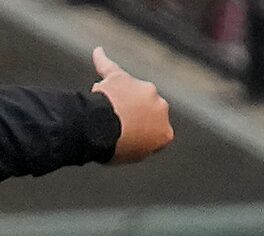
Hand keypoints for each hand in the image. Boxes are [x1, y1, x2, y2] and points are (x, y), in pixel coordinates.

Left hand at [94, 48, 173, 162]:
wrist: (103, 130)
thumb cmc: (116, 148)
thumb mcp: (136, 156)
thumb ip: (141, 144)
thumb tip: (136, 133)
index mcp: (165, 131)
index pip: (154, 136)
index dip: (136, 141)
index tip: (123, 145)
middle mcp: (160, 105)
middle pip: (143, 112)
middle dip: (127, 120)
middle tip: (110, 132)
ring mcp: (141, 88)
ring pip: (128, 94)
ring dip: (116, 103)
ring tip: (101, 117)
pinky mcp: (120, 78)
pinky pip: (109, 67)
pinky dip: (101, 60)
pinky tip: (97, 52)